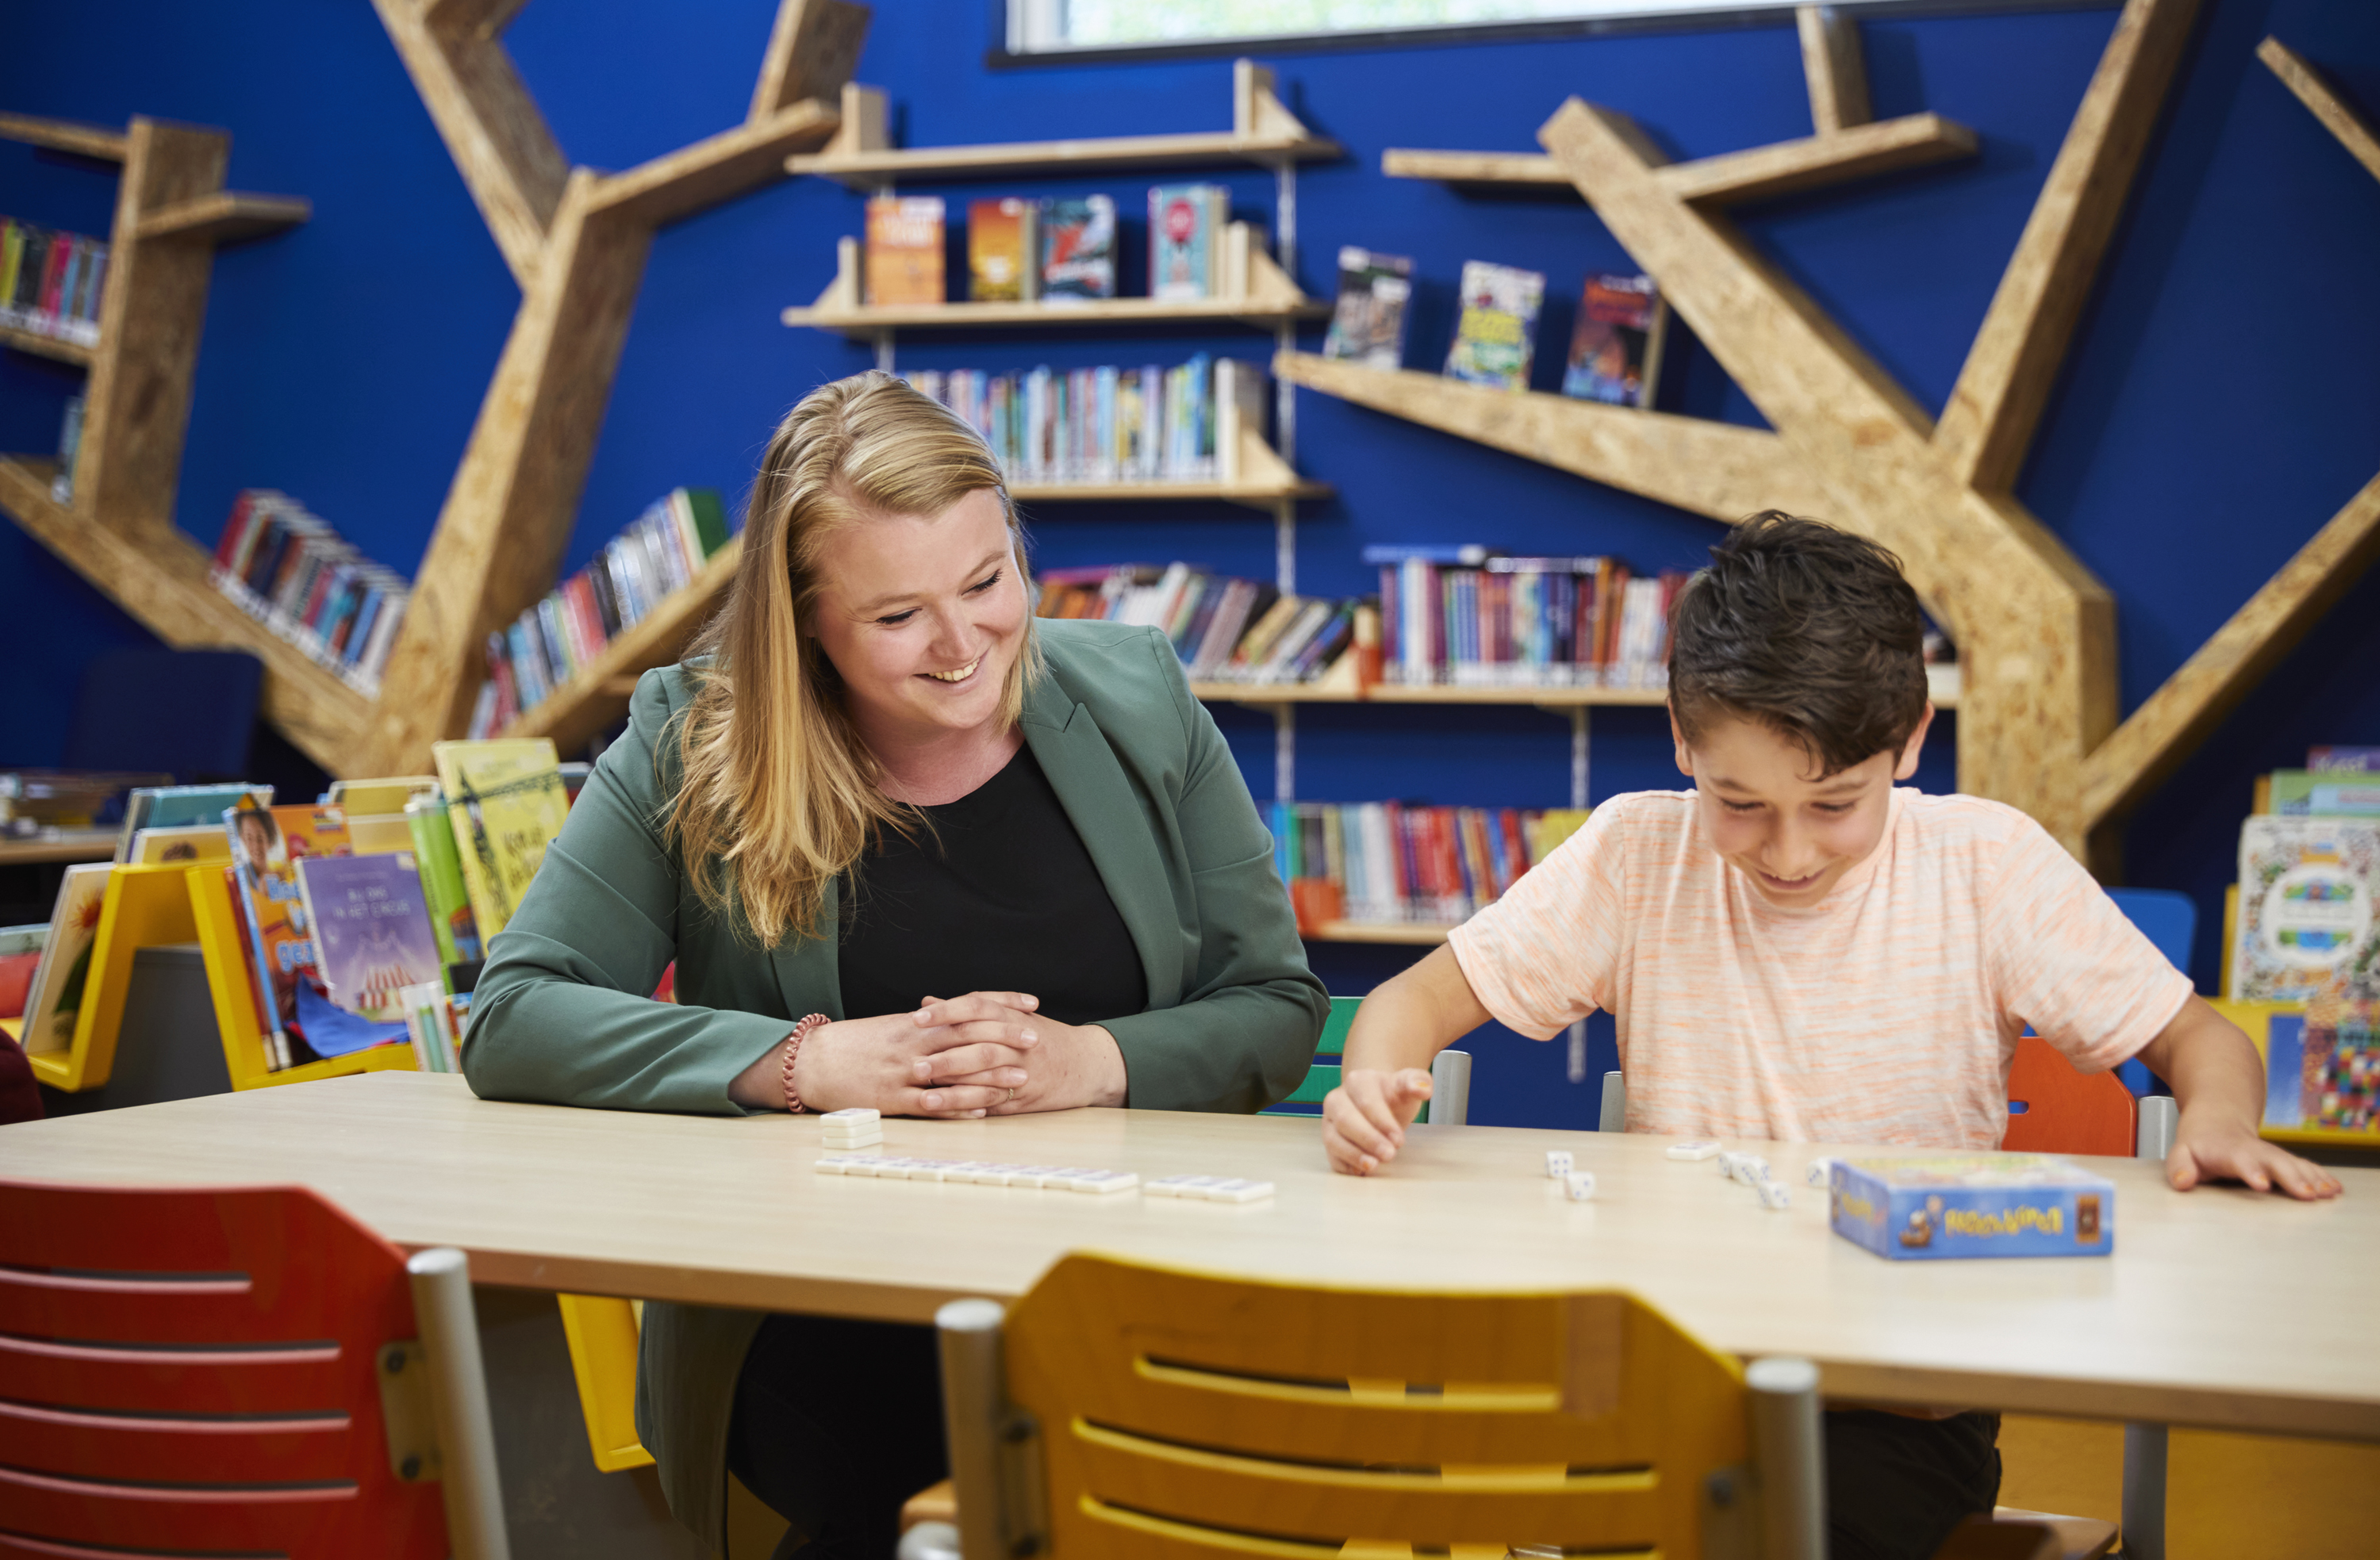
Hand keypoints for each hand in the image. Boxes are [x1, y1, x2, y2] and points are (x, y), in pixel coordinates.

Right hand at [727, 994, 1037, 1117]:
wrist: (813, 1061)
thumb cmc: (856, 1044)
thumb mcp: (894, 1026)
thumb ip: (927, 1023)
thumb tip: (955, 1014)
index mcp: (917, 1022)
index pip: (968, 1005)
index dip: (1002, 1003)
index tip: (1032, 1003)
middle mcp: (915, 1042)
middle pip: (968, 1034)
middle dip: (1005, 1036)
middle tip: (1037, 1039)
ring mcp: (905, 1072)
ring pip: (955, 1070)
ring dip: (991, 1074)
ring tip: (1021, 1078)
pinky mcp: (893, 1099)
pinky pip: (931, 1103)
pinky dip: (957, 1106)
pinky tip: (982, 1110)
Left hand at [903, 993, 1124, 1113]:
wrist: (1087, 1064)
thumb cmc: (1044, 1038)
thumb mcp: (1011, 1016)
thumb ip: (968, 1011)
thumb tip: (927, 1003)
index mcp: (1012, 1016)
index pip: (975, 1007)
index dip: (946, 1011)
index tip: (917, 1017)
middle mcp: (1018, 1041)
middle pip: (977, 1044)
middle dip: (944, 1055)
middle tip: (914, 1064)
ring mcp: (1023, 1070)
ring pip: (984, 1078)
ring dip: (952, 1089)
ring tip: (924, 1095)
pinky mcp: (1025, 1097)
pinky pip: (995, 1101)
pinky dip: (972, 1106)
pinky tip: (950, 1112)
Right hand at [1321, 1066, 1432, 1175]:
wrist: (1380, 1101)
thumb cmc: (1393, 1095)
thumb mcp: (1408, 1085)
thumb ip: (1418, 1082)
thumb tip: (1423, 1089)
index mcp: (1358, 1081)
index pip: (1367, 1102)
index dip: (1383, 1122)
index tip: (1399, 1140)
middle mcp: (1337, 1099)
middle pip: (1345, 1120)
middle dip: (1368, 1140)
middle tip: (1389, 1155)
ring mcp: (1329, 1121)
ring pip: (1333, 1139)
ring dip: (1353, 1154)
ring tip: (1373, 1165)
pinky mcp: (1329, 1140)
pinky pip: (1331, 1155)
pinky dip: (1344, 1165)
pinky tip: (1361, 1171)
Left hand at [2168, 1116, 2341, 1199]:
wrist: (2218, 1119)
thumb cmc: (2200, 1142)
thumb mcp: (2181, 1152)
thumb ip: (2179, 1167)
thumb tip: (2183, 1181)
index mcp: (2228, 1151)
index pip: (2239, 1161)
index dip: (2251, 1171)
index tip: (2262, 1184)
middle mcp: (2254, 1151)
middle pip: (2275, 1162)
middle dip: (2292, 1178)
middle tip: (2307, 1194)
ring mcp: (2271, 1154)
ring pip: (2294, 1164)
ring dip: (2312, 1178)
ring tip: (2326, 1193)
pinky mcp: (2283, 1159)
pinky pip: (2304, 1167)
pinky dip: (2319, 1176)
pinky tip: (2333, 1188)